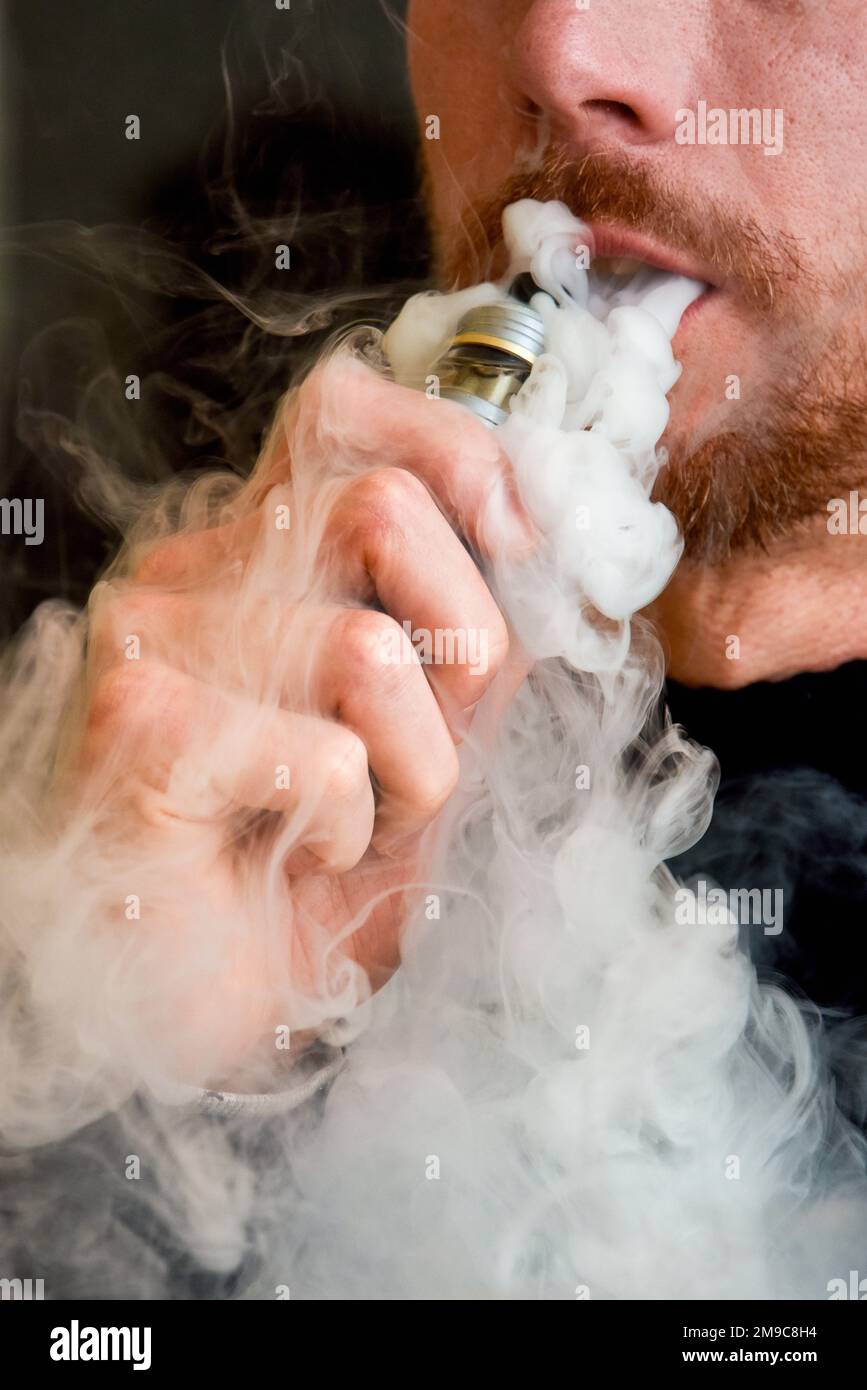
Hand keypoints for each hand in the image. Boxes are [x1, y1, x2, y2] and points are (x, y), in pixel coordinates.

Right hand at [77, 355, 533, 1087]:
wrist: (205, 1010)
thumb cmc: (313, 877)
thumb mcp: (430, 745)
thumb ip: (478, 643)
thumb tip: (558, 556)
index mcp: (262, 553)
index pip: (345, 411)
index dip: (455, 453)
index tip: (518, 544)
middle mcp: (194, 570)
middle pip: (383, 506)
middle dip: (465, 650)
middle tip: (424, 757)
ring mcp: (152, 638)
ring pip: (368, 647)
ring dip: (410, 771)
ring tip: (351, 827)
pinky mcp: (135, 723)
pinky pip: (321, 753)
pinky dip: (342, 827)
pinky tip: (292, 854)